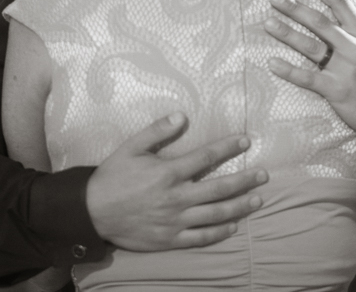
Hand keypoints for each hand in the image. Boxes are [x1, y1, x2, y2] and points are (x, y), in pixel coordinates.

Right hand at [86, 112, 268, 250]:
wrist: (91, 212)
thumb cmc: (112, 177)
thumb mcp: (131, 147)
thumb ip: (157, 131)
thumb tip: (182, 116)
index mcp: (168, 173)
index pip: (206, 157)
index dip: (229, 148)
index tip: (246, 141)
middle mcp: (176, 198)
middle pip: (220, 188)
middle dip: (245, 181)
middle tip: (264, 175)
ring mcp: (175, 221)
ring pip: (216, 214)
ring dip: (240, 206)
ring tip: (258, 199)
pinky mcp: (170, 239)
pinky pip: (201, 237)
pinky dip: (219, 232)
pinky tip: (233, 226)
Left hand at [262, 0, 355, 162]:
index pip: (342, 4)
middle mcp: (354, 48)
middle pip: (321, 22)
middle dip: (296, 8)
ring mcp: (345, 69)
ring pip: (311, 46)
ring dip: (288, 33)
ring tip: (268, 23)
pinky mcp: (337, 90)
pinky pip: (309, 78)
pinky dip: (289, 71)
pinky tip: (272, 63)